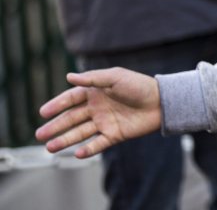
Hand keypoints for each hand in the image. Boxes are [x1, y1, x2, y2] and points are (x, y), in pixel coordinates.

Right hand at [35, 69, 161, 157]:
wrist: (162, 101)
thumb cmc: (139, 85)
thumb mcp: (115, 77)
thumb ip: (92, 79)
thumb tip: (69, 76)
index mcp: (96, 92)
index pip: (71, 99)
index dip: (57, 105)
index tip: (43, 112)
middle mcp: (98, 108)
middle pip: (72, 118)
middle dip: (56, 126)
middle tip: (40, 135)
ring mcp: (105, 122)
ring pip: (81, 133)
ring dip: (66, 140)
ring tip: (50, 147)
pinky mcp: (115, 134)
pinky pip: (98, 144)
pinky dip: (88, 149)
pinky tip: (78, 153)